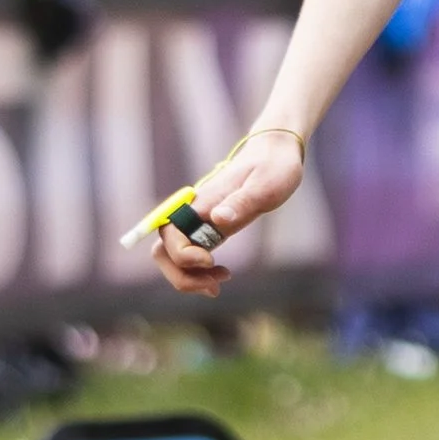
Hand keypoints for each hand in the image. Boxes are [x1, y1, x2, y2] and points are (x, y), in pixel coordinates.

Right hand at [151, 126, 307, 296]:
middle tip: (215, 286)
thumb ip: (242, 201)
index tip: (212, 260)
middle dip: (181, 275)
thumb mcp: (266, 186)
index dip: (184, 256)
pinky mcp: (209, 227)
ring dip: (187, 277)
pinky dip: (198, 272)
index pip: (171, 235)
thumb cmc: (274, 167)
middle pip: (162, 250)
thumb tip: (218, 218)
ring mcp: (199, 220)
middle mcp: (194, 212)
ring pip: (171, 256)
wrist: (275, 153)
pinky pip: (189, 255)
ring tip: (218, 285)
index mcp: (202, 201)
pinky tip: (222, 274)